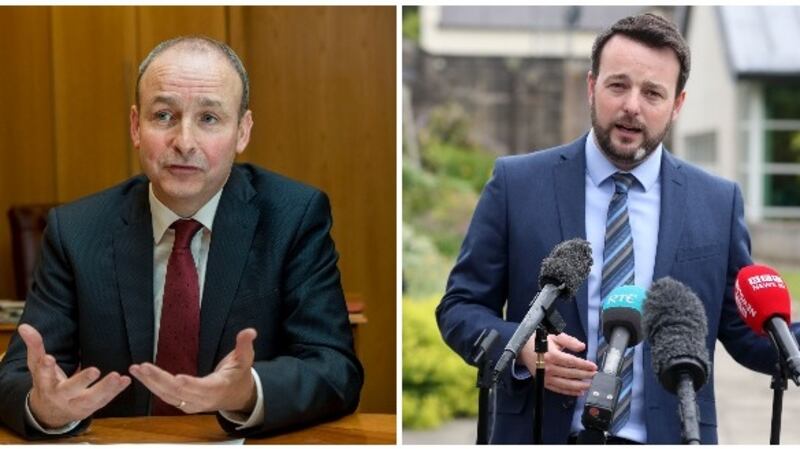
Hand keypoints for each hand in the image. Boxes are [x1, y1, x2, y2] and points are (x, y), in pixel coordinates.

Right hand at [19, 324, 131, 428]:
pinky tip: (126, 380)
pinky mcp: (90, 407)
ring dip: (105, 388)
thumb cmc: (46, 382)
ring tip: (117, 376)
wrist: (50, 412)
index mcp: (45, 385)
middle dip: (82, 380)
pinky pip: (104, 400)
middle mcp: (60, 396)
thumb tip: (24, 326)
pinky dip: (116, 391)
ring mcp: (76, 404)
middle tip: (95, 370)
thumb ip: (34, 346)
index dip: (45, 368)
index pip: (43, 376)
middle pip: (70, 389)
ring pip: (91, 399)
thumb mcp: (37, 366)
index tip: (49, 358)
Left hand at [130, 328, 257, 413]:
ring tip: (136, 369)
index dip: (191, 384)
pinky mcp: (183, 404)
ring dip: (150, 383)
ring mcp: (191, 404)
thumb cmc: (239, 376)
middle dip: (159, 380)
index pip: (203, 388)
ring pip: (168, 396)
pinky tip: (141, 376)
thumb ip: (245, 345)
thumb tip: (250, 331)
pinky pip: (165, 397)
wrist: (236, 396)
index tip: (177, 378)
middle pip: (179, 392)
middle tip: (143, 367)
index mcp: (218, 388)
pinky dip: (152, 387)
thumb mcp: (245, 359)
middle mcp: (202, 400)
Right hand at [519, 332, 596, 395]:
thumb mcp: (554, 337)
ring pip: (566, 384)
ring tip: (590, 385)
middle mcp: (548, 367)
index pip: (572, 362)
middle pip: (571, 373)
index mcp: (552, 355)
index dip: (584, 365)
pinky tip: (579, 392)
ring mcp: (546, 377)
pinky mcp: (544, 383)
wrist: (523, 349)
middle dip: (585, 375)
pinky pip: (559, 389)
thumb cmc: (539, 342)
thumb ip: (569, 341)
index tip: (593, 366)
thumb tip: (582, 347)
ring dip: (580, 386)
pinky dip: (569, 392)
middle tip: (595, 375)